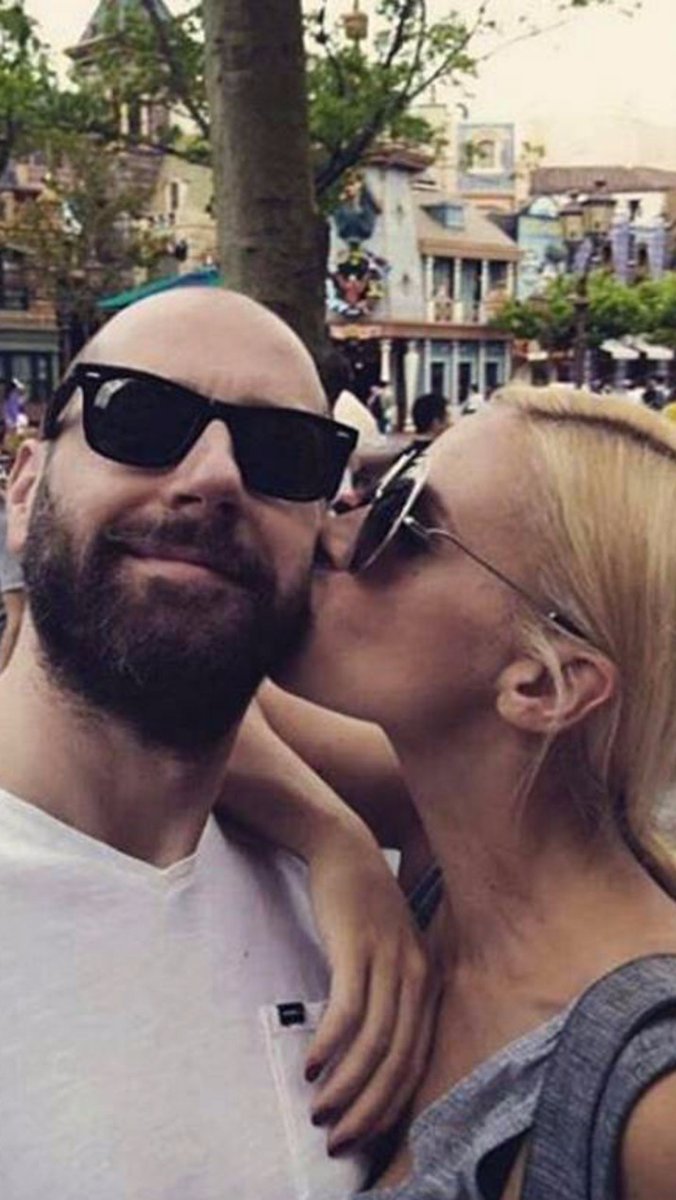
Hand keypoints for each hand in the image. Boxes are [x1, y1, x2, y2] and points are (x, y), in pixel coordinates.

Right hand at [304, 827, 439, 1152]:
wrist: (344, 847)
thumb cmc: (361, 906)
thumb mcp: (388, 952)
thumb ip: (387, 996)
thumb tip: (367, 1055)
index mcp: (427, 981)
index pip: (417, 1062)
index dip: (390, 1107)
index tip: (361, 1136)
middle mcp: (416, 974)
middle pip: (398, 1061)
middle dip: (369, 1109)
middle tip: (337, 1140)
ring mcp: (389, 960)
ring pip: (375, 1042)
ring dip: (346, 1085)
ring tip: (318, 1110)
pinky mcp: (357, 947)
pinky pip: (348, 1008)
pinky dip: (331, 1043)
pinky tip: (311, 1065)